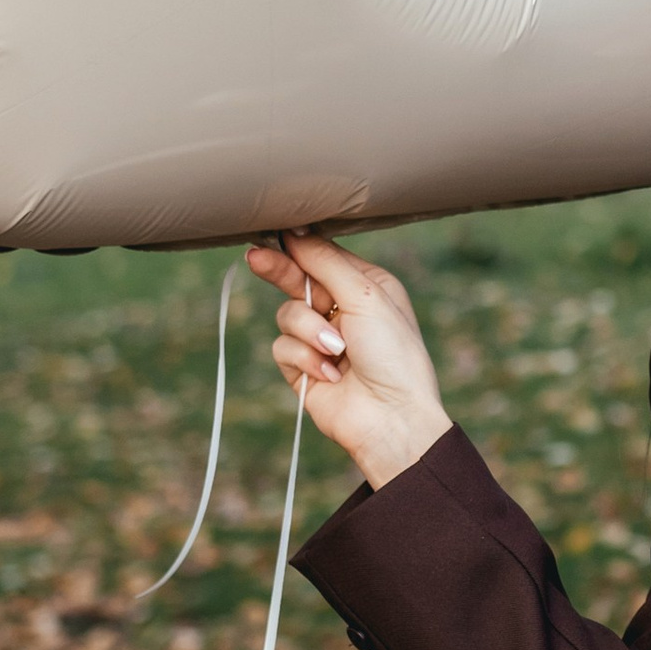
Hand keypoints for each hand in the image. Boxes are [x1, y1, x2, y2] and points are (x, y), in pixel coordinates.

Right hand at [247, 229, 451, 493]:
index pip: (323, 257)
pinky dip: (304, 359)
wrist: (391, 418)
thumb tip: (296, 232)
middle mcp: (342, 310)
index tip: (277, 232)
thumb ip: (326, 263)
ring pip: (286, 315)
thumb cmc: (393, 354)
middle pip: (296, 280)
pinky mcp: (303, 368)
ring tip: (336, 351)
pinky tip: (331, 375)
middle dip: (280, 271)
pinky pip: (282, 348)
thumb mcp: (365, 297)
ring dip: (309, 331)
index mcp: (366, 287)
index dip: (300, 247)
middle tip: (257, 258)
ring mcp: (321, 339)